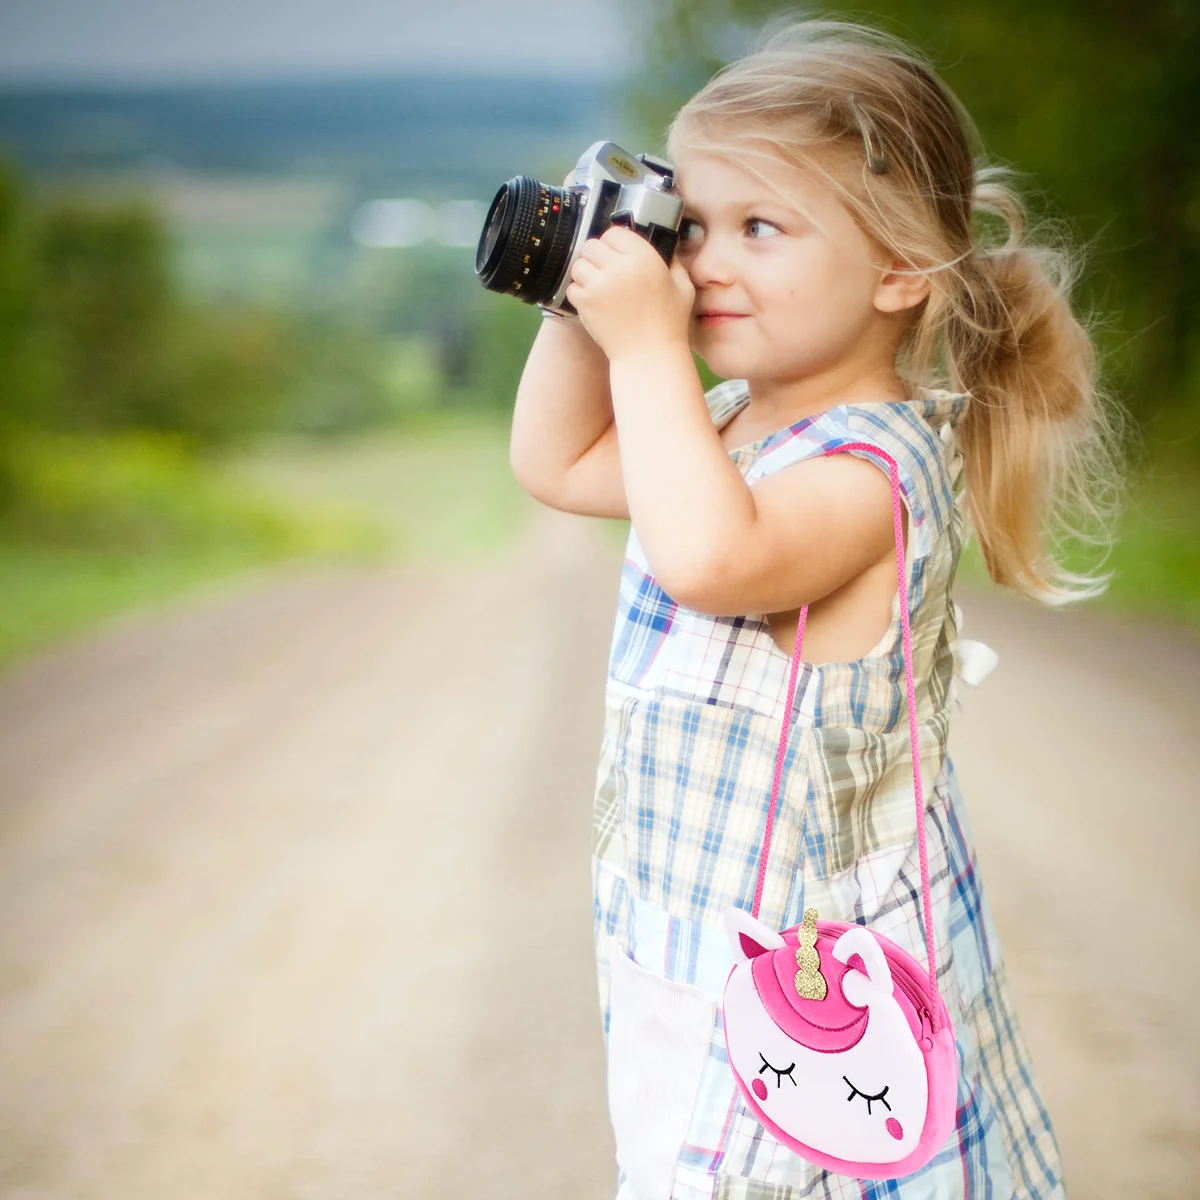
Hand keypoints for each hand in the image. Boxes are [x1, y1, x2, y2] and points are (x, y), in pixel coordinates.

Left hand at [564, 225, 693, 361]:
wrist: (649, 355)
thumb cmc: (668, 324)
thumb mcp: (683, 287)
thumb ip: (673, 262)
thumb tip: (664, 247)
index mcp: (644, 258)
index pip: (614, 232)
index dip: (615, 242)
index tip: (618, 253)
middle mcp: (619, 267)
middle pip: (592, 245)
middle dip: (597, 255)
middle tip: (604, 269)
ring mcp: (599, 285)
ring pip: (579, 264)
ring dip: (586, 272)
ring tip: (598, 285)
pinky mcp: (586, 303)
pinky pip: (573, 286)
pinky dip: (580, 292)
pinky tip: (594, 300)